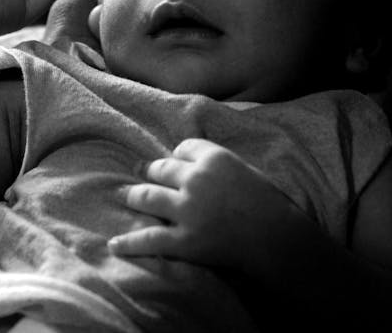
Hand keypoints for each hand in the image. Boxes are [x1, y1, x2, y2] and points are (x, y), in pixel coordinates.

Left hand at [108, 138, 297, 276]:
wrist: (277, 238)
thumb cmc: (268, 202)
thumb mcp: (244, 169)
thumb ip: (217, 163)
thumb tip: (192, 163)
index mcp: (213, 157)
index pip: (182, 147)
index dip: (177, 155)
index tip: (174, 162)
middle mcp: (195, 178)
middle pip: (160, 168)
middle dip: (150, 172)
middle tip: (140, 175)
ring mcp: (187, 210)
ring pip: (147, 197)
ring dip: (134, 197)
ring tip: (127, 198)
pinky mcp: (184, 240)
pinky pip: (148, 240)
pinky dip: (129, 243)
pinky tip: (114, 244)